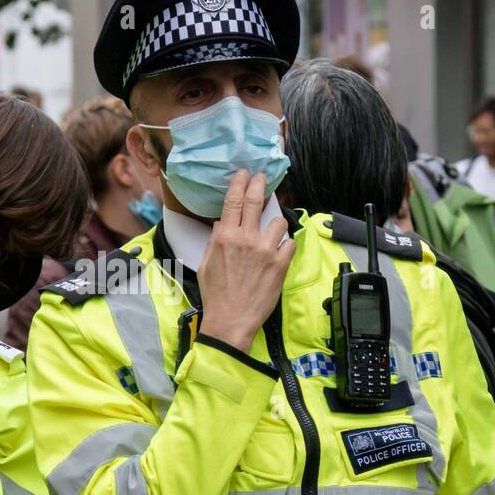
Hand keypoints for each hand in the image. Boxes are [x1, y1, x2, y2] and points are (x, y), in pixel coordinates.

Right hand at [196, 170, 294, 353]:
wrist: (231, 320)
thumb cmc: (216, 295)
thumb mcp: (205, 264)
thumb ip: (215, 241)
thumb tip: (222, 224)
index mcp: (225, 238)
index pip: (233, 201)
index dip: (239, 183)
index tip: (244, 174)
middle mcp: (246, 239)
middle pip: (255, 201)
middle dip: (259, 184)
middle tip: (261, 178)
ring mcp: (265, 251)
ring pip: (278, 222)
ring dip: (275, 225)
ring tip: (271, 234)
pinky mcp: (280, 264)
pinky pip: (289, 244)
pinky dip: (285, 247)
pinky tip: (278, 255)